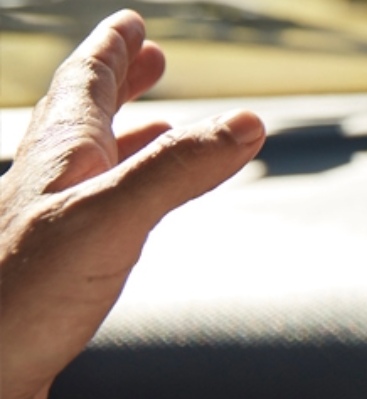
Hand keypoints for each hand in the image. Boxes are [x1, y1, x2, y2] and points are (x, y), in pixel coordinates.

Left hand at [0, 11, 263, 398]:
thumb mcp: (110, 222)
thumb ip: (177, 171)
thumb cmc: (17, 305)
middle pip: (81, 119)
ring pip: (88, 168)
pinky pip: (96, 218)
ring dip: (124, 139)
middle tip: (148, 59)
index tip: (133, 24)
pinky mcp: (54, 278)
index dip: (112, 51)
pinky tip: (131, 222)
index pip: (84, 86)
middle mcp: (47, 187)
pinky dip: (124, 199)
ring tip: (154, 128)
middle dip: (117, 84)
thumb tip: (246, 122)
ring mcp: (47, 232)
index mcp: (56, 160)